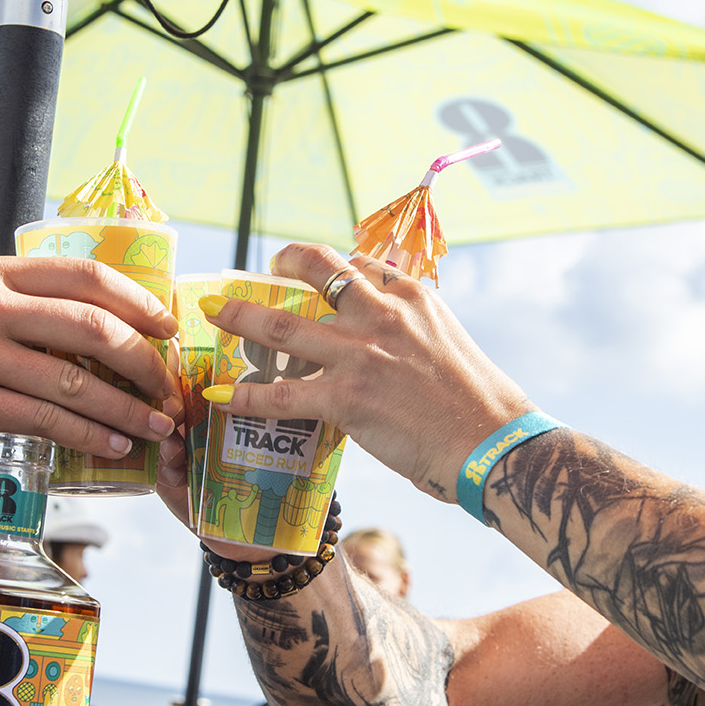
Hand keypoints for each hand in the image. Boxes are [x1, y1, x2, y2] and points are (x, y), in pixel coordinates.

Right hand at [0, 255, 182, 458]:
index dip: (138, 301)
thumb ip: (12, 300)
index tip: (168, 327)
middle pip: (92, 325)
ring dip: (126, 408)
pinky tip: (110, 447)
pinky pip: (40, 417)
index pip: (86, 275)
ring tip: (156, 427)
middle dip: (143, 361)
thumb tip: (80, 328)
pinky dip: (85, 434)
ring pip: (73, 378)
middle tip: (169, 388)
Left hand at [199, 244, 533, 501]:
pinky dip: (244, 395)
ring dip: (240, 318)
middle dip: (276, 266)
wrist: (490, 441)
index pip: (357, 263)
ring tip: (214, 313)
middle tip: (249, 274)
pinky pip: (281, 394)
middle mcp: (381, 314)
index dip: (323, 264)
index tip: (302, 269)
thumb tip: (385, 336)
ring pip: (281, 327)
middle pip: (313, 272)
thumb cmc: (476, 401)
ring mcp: (359, 354)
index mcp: (410, 295)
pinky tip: (221, 396)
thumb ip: (411, 327)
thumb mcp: (447, 340)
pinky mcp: (346, 398)